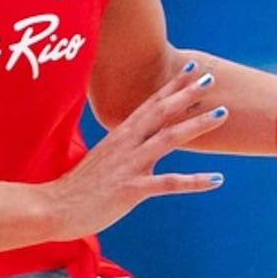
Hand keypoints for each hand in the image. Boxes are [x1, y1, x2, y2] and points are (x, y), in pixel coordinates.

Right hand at [45, 61, 227, 236]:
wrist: (53, 208)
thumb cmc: (78, 187)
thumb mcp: (103, 158)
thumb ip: (123, 147)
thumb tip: (139, 140)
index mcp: (119, 135)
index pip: (149, 103)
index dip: (172, 86)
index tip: (191, 69)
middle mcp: (126, 144)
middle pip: (161, 112)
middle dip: (186, 93)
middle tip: (210, 77)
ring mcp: (129, 165)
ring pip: (169, 138)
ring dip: (197, 124)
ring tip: (222, 113)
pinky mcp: (131, 189)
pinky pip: (169, 182)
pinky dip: (195, 181)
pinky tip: (217, 179)